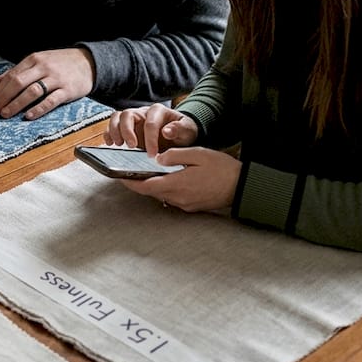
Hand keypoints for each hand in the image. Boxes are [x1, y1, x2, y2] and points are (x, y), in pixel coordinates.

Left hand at [0, 48, 94, 119]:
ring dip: (17, 103)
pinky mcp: (67, 90)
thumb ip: (16, 72)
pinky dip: (39, 108)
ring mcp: (56, 78)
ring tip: (6, 114)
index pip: (12, 75)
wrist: (89, 62)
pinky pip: (51, 100)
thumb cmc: (60, 63)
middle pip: (19, 82)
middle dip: (4, 97)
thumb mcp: (37, 62)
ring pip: (33, 91)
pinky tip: (28, 116)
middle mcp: (43, 67)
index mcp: (34, 60)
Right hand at [104, 103, 197, 152]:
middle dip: (127, 131)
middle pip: (128, 115)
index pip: (150, 123)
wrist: (179, 135)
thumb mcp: (187, 131)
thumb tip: (166, 131)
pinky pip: (112, 125)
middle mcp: (143, 112)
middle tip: (131, 146)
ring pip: (117, 117)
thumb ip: (179, 129)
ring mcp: (133, 118)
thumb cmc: (183, 132)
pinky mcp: (126, 127)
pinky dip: (108, 133)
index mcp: (158, 111)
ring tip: (118, 144)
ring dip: (114, 130)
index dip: (150, 139)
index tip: (152, 154)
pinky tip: (110, 143)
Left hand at [118, 146, 239, 211]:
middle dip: (138, 183)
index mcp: (177, 184)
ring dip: (152, 186)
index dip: (130, 182)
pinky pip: (172, 198)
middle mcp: (178, 198)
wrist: (242, 186)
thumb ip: (175, 155)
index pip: (146, 186)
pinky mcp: (191, 207)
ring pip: (161, 195)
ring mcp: (185, 204)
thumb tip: (157, 159)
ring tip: (145, 173)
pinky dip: (165, 189)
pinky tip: (166, 179)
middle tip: (128, 172)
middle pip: (151, 192)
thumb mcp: (198, 154)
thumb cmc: (222, 168)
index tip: (119, 176)